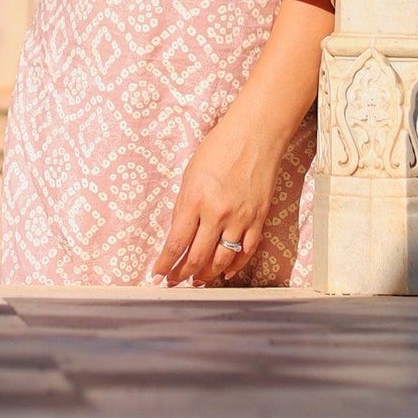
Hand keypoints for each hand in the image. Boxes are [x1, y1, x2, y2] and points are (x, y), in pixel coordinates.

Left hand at [151, 109, 279, 286]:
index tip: (158, 275)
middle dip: (183, 274)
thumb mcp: (190, 174)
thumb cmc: (218, 148)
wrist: (255, 135)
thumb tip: (179, 234)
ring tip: (197, 281)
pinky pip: (246, 251)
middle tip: (176, 282)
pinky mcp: (258, 220)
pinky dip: (235, 266)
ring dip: (208, 275)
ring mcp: (240, 219)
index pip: (176, 242)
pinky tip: (225, 272)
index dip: (166, 264)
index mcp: (195, 199)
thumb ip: (184, 205)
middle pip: (198, 257)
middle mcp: (217, 213)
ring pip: (222, 260)